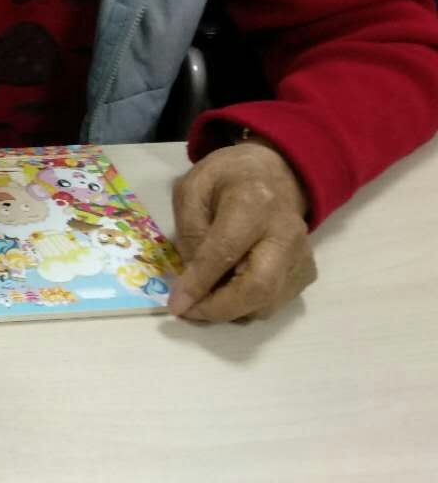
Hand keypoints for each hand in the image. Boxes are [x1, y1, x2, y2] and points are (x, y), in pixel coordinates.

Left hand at [169, 138, 315, 320]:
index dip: (199, 283)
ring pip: (267, 303)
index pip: (226, 252)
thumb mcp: (193, 188)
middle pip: (259, 287)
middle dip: (220, 309)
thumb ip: (189, 230)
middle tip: (189, 311)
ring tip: (202, 296)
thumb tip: (191, 279)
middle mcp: (286, 233)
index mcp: (254, 203)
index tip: (177, 304)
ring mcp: (302, 256)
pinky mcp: (307, 272)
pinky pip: (274, 302)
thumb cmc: (228, 177)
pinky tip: (226, 288)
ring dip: (230, 310)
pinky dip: (246, 306)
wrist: (275, 172)